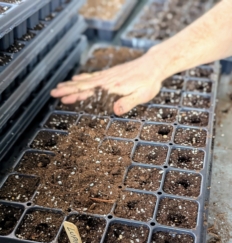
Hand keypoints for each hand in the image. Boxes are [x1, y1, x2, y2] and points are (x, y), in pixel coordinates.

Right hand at [50, 48, 164, 115]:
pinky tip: (77, 77)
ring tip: (59, 86)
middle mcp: (107, 80)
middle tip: (53, 92)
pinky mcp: (110, 73)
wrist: (154, 65)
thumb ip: (128, 102)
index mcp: (112, 87)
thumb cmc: (149, 82)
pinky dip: (83, 77)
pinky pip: (93, 75)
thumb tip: (115, 111)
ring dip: (72, 83)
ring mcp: (107, 76)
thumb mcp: (142, 95)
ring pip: (85, 79)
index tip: (62, 98)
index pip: (89, 92)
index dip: (75, 95)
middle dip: (67, 89)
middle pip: (83, 84)